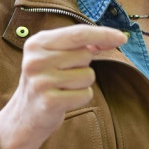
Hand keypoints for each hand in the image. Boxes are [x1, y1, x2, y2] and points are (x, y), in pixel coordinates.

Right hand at [0, 25, 125, 148]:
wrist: (25, 115)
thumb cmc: (47, 79)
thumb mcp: (56, 55)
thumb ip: (81, 44)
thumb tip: (115, 38)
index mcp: (37, 43)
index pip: (78, 33)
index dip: (103, 34)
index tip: (123, 37)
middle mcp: (36, 60)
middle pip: (86, 55)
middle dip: (83, 65)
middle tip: (63, 75)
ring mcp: (41, 81)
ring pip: (89, 75)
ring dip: (82, 83)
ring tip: (63, 88)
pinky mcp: (49, 102)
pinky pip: (86, 94)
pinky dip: (81, 98)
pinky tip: (64, 100)